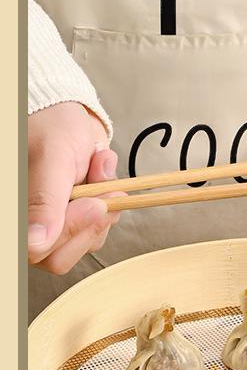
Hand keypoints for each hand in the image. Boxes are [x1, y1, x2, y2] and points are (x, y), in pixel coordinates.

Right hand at [28, 103, 118, 273]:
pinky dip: (108, 202)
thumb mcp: (50, 159)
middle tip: (104, 187)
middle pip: (60, 257)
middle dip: (90, 221)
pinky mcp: (75, 221)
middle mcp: (29, 227)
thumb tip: (35, 242)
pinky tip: (98, 173)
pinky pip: (99, 229)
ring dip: (102, 207)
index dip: (69, 230)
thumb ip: (43, 202)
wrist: (66, 113)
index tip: (94, 203)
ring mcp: (53, 227)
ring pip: (85, 243)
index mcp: (15, 215)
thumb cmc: (49, 128)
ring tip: (96, 168)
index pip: (37, 249)